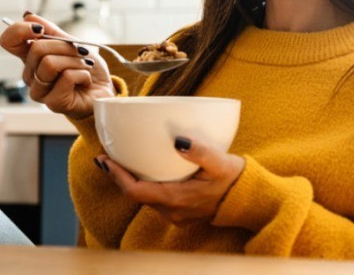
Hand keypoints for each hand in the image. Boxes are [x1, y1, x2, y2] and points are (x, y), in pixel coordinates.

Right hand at [0, 13, 114, 118]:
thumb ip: (50, 31)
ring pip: (50, 64)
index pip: (8, 41)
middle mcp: (31, 75)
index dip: (19, 30)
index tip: (41, 30)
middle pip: (37, 49)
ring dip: (75, 61)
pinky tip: (85, 81)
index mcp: (31, 58)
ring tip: (84, 67)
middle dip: (65, 46)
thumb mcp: (71, 42)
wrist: (104, 89)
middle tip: (80, 53)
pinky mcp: (54, 103)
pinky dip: (83, 74)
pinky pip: (66, 77)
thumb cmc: (87, 67)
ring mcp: (40, 91)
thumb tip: (28, 16)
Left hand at [96, 137, 244, 225]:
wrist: (249, 200)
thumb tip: (178, 140)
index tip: (104, 160)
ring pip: (144, 197)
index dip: (116, 176)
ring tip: (118, 161)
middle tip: (105, 157)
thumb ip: (200, 151)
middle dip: (118, 176)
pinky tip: (142, 170)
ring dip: (130, 180)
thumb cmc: (235, 179)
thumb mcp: (220, 161)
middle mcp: (172, 210)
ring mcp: (176, 213)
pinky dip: (143, 184)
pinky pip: (154, 198)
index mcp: (177, 199)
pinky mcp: (180, 211)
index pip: (135, 191)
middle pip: (135, 194)